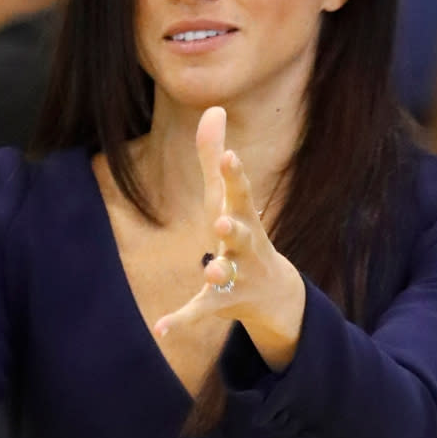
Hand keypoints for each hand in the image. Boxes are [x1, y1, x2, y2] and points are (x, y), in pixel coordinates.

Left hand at [152, 107, 305, 369]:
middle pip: (242, 234)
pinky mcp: (221, 303)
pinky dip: (181, 320)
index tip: (231, 156)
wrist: (275, 295)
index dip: (235, 175)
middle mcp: (245, 247)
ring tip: (208, 269)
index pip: (241, 193)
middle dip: (234, 228)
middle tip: (223, 221)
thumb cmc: (243, 233)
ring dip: (218, 272)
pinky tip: (161, 329)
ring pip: (227, 274)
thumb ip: (214, 157)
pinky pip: (200, 311)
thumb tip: (213, 108)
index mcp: (243, 217)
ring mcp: (236, 277)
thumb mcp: (227, 197)